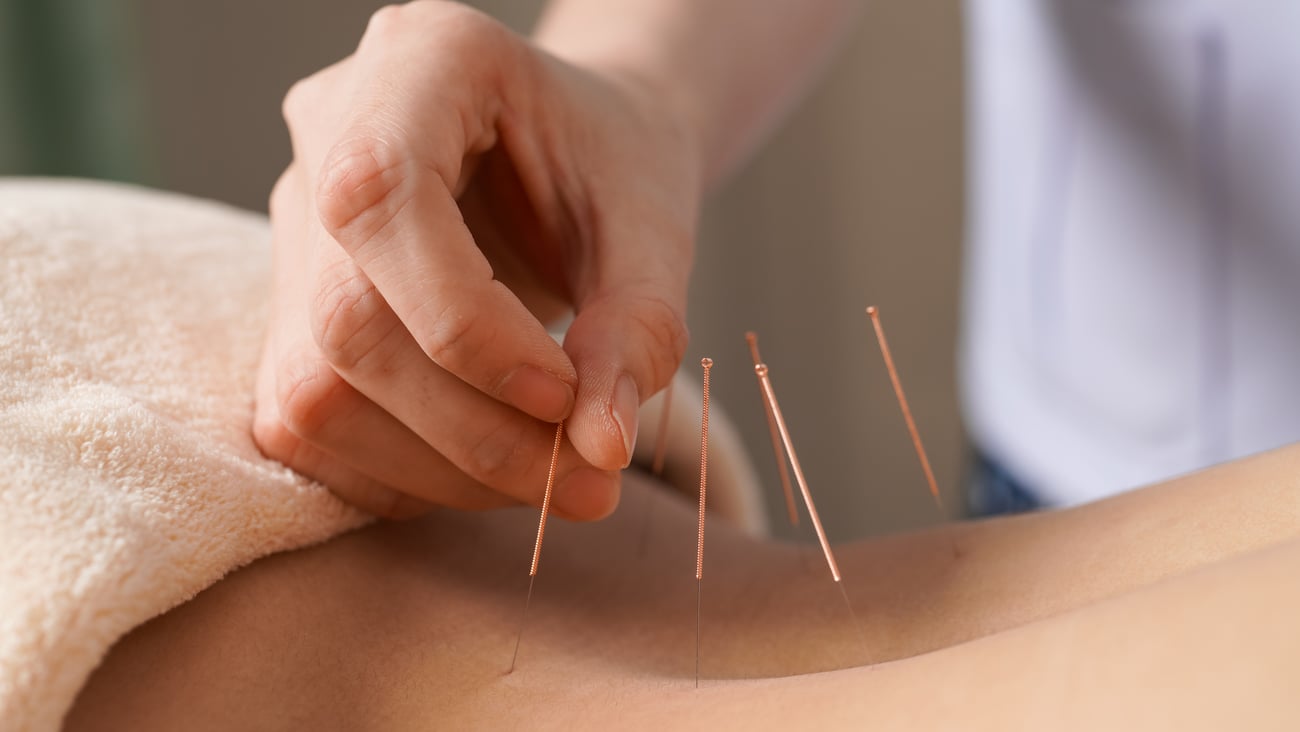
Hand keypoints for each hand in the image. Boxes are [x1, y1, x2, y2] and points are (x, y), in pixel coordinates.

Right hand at [253, 2, 700, 519]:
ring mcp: (296, 224)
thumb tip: (598, 450)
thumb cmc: (617, 164)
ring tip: (555, 476)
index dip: (468, 328)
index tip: (567, 398)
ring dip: (443, 469)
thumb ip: (638, 326)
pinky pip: (310, 426)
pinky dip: (406, 475)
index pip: (381, 200)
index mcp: (420, 59)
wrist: (574, 151)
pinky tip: (489, 464)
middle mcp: (330, 132)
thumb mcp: (655, 224)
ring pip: (313, 391)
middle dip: (474, 429)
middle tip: (588, 476)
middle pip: (346, 320)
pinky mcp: (289, 308)